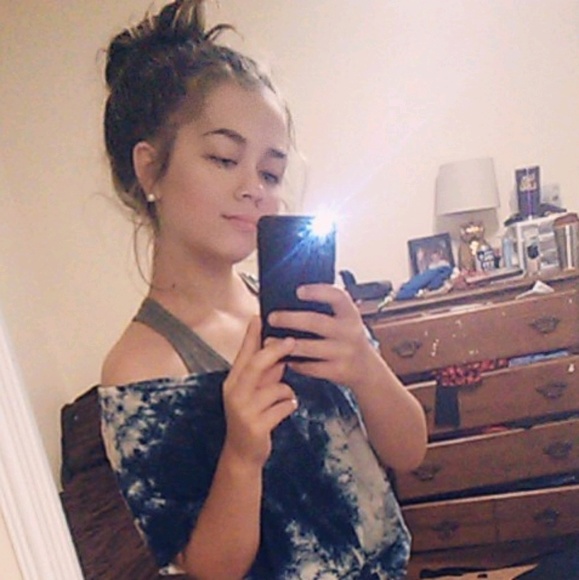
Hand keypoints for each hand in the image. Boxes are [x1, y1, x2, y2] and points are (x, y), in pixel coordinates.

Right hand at [222, 317, 296, 468]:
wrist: (242, 452)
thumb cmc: (252, 415)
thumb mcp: (253, 391)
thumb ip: (264, 372)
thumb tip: (278, 349)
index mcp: (233, 380)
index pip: (243, 353)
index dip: (251, 335)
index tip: (258, 317)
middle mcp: (234, 392)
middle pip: (257, 364)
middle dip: (275, 351)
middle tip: (291, 341)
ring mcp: (244, 410)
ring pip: (276, 387)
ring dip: (286, 391)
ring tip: (283, 398)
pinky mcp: (256, 425)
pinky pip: (283, 407)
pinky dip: (289, 406)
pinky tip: (284, 410)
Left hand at [267, 284, 376, 389]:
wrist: (366, 368)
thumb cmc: (347, 337)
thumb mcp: (345, 319)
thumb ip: (328, 308)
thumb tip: (294, 296)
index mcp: (350, 314)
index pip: (337, 297)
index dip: (318, 292)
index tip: (298, 291)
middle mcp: (349, 332)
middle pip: (316, 322)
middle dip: (290, 319)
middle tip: (272, 318)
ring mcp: (344, 352)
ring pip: (310, 348)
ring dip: (286, 344)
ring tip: (269, 341)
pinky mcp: (337, 371)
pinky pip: (311, 368)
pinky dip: (295, 363)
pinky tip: (284, 358)